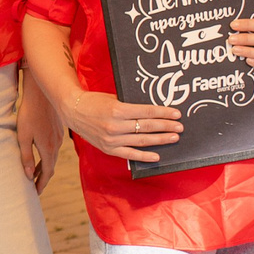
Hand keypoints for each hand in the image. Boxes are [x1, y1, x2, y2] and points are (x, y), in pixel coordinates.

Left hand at [16, 80, 62, 191]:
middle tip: (35, 188)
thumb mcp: (23, 137)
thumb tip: (28, 175)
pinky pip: (53, 149)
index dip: (41, 184)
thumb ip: (26, 156)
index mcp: (48, 149)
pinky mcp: (57, 130)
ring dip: (44, 168)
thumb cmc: (28, 114)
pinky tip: (40, 156)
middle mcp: (56, 145)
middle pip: (50, 167)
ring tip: (34, 175)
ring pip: (52, 158)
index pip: (46, 173)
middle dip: (42, 179)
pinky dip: (47, 157)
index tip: (36, 193)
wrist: (41, 94)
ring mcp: (58, 137)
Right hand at [58, 90, 181, 162]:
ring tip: (173, 138)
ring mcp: (111, 139)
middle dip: (166, 126)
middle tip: (180, 127)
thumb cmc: (94, 101)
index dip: (163, 113)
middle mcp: (115, 126)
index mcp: (117, 110)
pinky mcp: (108, 149)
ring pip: (141, 141)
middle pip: (147, 127)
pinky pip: (130, 154)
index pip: (146, 112)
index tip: (176, 114)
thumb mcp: (113, 97)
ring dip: (160, 140)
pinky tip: (157, 156)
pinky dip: (144, 156)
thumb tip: (152, 110)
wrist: (73, 110)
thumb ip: (131, 104)